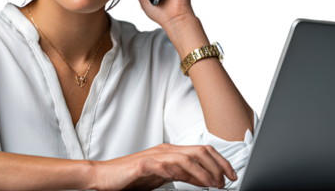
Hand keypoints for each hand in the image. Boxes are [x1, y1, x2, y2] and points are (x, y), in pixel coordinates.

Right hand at [92, 143, 237, 190]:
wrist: (104, 176)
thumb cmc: (132, 177)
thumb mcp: (164, 176)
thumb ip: (184, 176)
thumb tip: (206, 179)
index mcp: (171, 152)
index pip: (202, 151)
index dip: (220, 161)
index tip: (231, 175)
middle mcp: (165, 151)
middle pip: (199, 151)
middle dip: (217, 165)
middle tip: (226, 181)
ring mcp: (154, 157)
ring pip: (184, 158)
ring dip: (201, 171)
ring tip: (212, 183)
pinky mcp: (141, 165)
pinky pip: (160, 165)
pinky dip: (172, 171)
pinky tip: (181, 178)